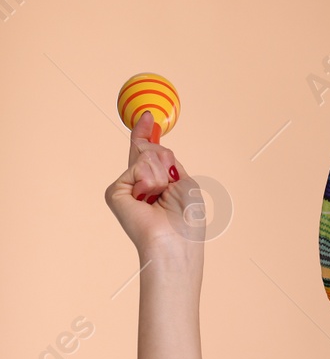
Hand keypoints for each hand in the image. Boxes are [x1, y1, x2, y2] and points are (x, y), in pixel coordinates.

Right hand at [103, 109, 206, 254]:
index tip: (147, 117)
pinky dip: (149, 179)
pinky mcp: (114, 192)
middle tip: (168, 187)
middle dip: (163, 160)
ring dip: (160, 175)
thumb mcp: (185, 182)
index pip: (149, 154)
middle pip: (149, 151)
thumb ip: (167, 161)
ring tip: (160, 198)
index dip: (146, 135)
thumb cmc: (186, 219)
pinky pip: (137, 167)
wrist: (175, 241)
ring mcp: (125, 187)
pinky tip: (149, 197)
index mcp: (158, 183)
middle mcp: (139, 184)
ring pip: (145, 157)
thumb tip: (148, 146)